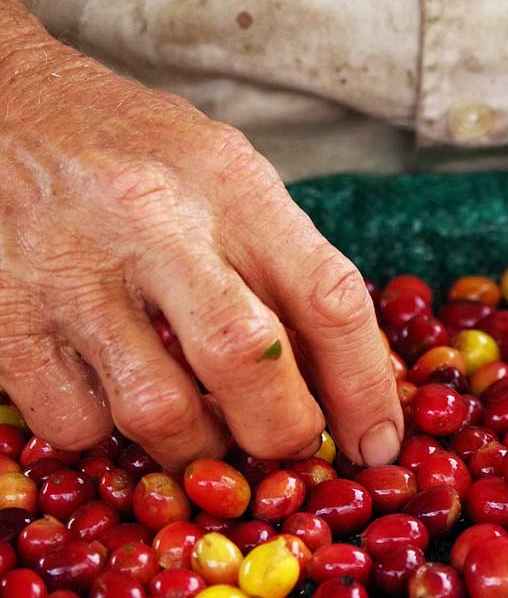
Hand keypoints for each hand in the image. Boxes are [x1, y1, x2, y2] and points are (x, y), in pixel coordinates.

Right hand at [0, 10, 401, 467]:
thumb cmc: (129, 150)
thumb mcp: (223, 175)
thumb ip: (284, 266)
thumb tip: (348, 385)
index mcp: (227, 181)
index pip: (327, 297)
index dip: (366, 388)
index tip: (379, 444)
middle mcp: (151, 220)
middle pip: (247, 361)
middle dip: (282, 431)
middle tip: (285, 445)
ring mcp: (69, 270)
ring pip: (159, 412)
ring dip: (195, 447)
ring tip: (197, 424)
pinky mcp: (4, 318)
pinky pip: (76, 423)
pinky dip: (106, 432)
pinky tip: (108, 391)